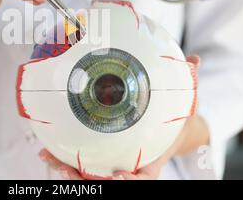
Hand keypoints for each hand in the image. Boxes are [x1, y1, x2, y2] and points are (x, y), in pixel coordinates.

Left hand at [39, 56, 208, 179]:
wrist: (168, 131)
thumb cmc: (174, 120)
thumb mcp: (184, 103)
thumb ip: (188, 84)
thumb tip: (196, 60)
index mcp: (152, 158)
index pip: (144, 176)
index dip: (131, 180)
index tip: (118, 177)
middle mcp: (131, 166)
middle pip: (109, 181)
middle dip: (89, 180)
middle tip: (70, 170)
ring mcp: (114, 164)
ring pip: (90, 176)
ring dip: (69, 171)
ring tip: (50, 158)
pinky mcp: (101, 158)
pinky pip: (81, 163)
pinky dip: (64, 159)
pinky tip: (46, 150)